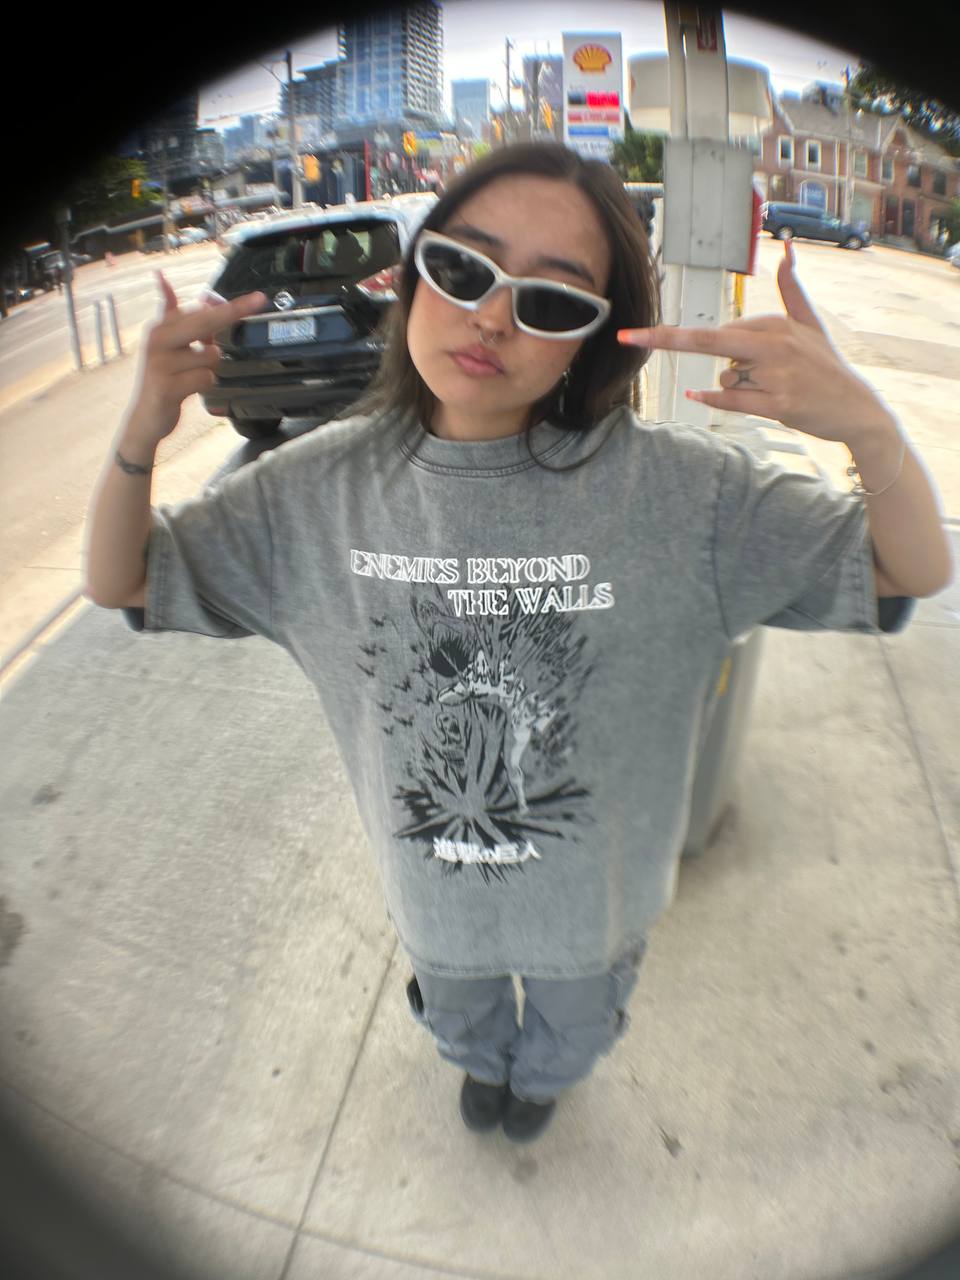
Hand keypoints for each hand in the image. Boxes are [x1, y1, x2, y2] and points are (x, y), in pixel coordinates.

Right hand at [126, 273, 267, 445]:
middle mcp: (158, 339)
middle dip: (233, 312)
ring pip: (210, 355)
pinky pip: (205, 378)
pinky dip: (205, 384)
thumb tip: (206, 297)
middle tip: (259, 300)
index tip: (256, 298)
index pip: (199, 310)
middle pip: (204, 322)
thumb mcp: (171, 346)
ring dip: (210, 367)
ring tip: (191, 375)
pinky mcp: (166, 386)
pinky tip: (189, 388)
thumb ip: (187, 321)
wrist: (145, 416)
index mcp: (161, 327)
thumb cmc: (165, 378)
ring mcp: (160, 362)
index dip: (228, 305)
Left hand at [617, 240, 893, 443]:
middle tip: (628, 337)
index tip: (642, 335)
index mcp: (776, 324)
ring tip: (771, 389)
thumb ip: (792, 290)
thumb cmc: (826, 366)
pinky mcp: (779, 404)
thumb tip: (787, 250)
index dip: (693, 342)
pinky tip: (695, 396)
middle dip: (665, 338)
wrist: (855, 407)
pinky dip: (712, 399)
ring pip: (725, 379)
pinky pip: (731, 400)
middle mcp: (774, 346)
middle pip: (708, 340)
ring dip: (733, 389)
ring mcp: (777, 375)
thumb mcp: (810, 324)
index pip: (721, 332)